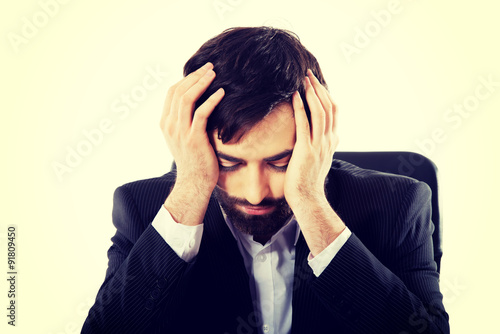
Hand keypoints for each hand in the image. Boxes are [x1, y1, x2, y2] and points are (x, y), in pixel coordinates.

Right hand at [160, 62, 224, 224]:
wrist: (194, 182)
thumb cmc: (195, 160)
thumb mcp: (185, 137)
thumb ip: (186, 121)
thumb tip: (200, 103)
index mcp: (166, 123)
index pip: (172, 93)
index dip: (186, 78)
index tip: (201, 71)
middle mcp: (170, 125)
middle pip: (178, 91)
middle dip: (195, 76)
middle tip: (210, 67)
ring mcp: (180, 131)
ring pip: (187, 98)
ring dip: (201, 83)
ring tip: (214, 74)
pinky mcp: (193, 138)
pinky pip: (201, 113)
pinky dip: (211, 100)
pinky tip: (221, 93)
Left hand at [284, 69, 343, 255]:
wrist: (308, 199)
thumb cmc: (309, 180)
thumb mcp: (321, 159)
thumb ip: (324, 145)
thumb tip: (328, 136)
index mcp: (332, 141)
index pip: (333, 111)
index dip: (325, 94)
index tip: (316, 83)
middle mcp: (329, 140)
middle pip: (328, 107)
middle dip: (319, 88)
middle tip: (309, 74)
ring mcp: (319, 145)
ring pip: (320, 112)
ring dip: (311, 93)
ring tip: (303, 80)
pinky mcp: (306, 150)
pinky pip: (304, 124)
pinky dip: (300, 108)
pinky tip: (293, 96)